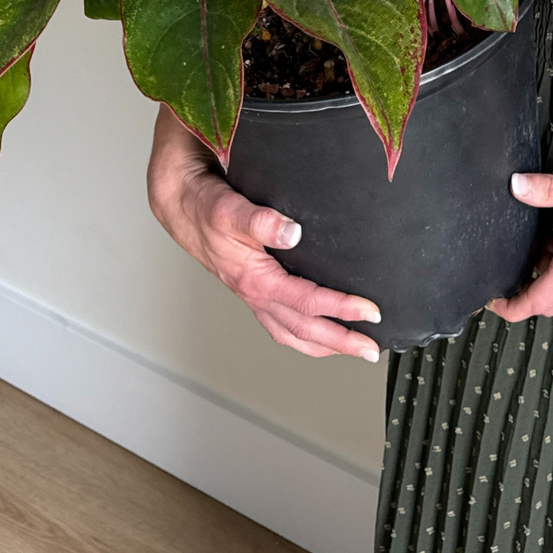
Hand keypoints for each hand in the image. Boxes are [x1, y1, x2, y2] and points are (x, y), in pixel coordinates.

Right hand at [146, 105, 381, 361]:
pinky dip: (302, 333)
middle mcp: (255, 294)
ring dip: (323, 344)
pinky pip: (280, 323)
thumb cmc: (204, 206)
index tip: (371, 312)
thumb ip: (260, 220)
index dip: (341, 309)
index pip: (307, 302)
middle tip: (372, 349)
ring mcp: (253, 295)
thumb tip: (292, 231)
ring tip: (351, 348)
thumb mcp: (230, 208)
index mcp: (255, 279)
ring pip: (291, 333)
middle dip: (340, 341)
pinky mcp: (251, 288)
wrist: (180, 203)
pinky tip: (315, 330)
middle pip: (304, 329)